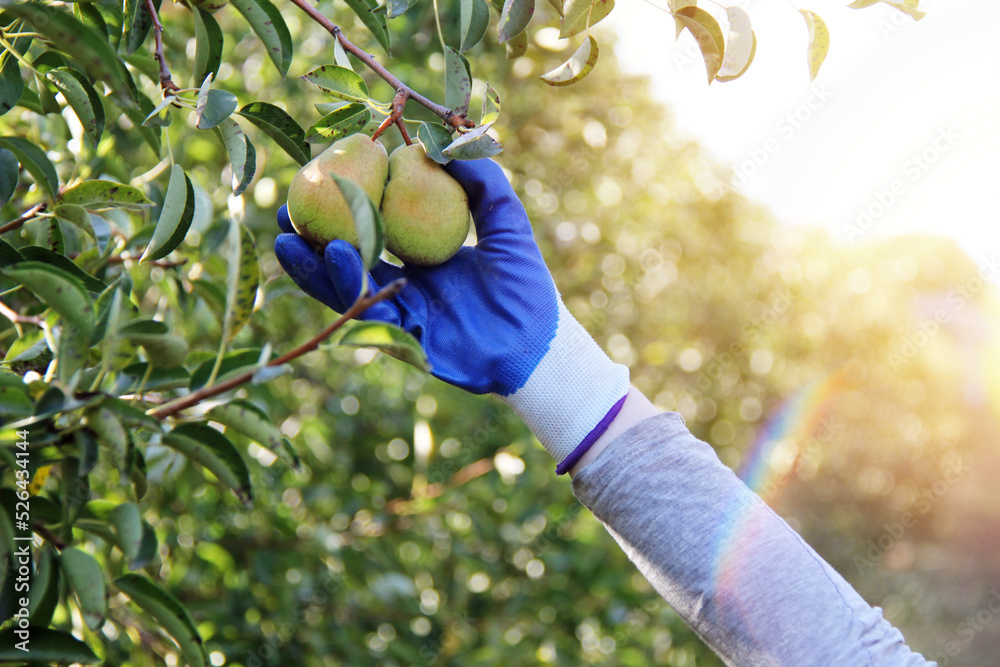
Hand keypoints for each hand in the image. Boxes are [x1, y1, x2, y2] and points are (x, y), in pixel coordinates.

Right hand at [275, 158, 628, 472]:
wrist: (538, 344)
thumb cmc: (526, 286)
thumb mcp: (507, 224)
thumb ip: (483, 183)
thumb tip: (449, 141)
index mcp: (423, 257)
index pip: (377, 228)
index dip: (349, 208)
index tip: (323, 178)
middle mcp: (405, 283)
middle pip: (350, 257)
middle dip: (313, 237)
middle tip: (284, 211)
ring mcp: (401, 311)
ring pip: (347, 286)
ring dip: (315, 262)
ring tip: (287, 236)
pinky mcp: (403, 334)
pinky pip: (367, 307)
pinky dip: (346, 284)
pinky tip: (330, 256)